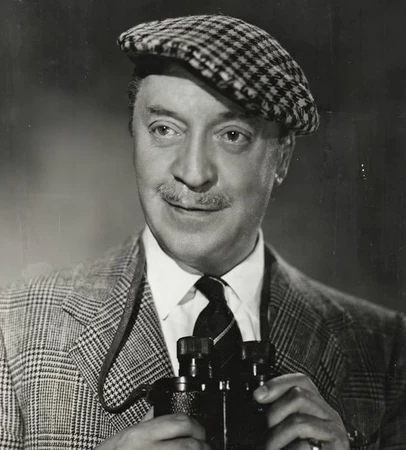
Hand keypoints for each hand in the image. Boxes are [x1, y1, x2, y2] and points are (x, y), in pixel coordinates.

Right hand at [94, 409, 209, 449]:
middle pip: (188, 443)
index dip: (195, 425)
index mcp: (143, 433)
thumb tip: (158, 410)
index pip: (179, 421)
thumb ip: (146, 422)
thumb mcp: (127, 434)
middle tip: (205, 445)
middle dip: (201, 444)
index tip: (199, 430)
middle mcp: (149, 448)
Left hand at [253, 373, 348, 449]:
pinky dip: (288, 448)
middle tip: (266, 435)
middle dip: (274, 413)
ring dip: (276, 435)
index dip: (277, 383)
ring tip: (270, 449)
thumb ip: (278, 416)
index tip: (257, 396)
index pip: (301, 381)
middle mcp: (329, 417)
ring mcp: (335, 432)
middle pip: (298, 394)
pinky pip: (305, 440)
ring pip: (299, 418)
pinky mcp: (337, 447)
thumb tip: (259, 395)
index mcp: (317, 409)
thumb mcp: (285, 433)